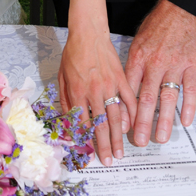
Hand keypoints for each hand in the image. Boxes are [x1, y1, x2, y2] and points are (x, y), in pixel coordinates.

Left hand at [59, 19, 136, 166]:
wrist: (88, 33)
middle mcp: (94, 92)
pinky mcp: (121, 78)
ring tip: (120, 152)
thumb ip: (65, 100)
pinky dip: (132, 114)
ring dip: (118, 137)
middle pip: (100, 125)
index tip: (89, 154)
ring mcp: (109, 85)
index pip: (82, 123)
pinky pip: (129, 99)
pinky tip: (134, 127)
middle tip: (108, 161)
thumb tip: (69, 121)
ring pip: (116, 116)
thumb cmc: (72, 54)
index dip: (86, 141)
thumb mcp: (62, 77)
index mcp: (77, 92)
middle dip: (104, 146)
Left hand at [125, 0, 195, 146]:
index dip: (125, 110)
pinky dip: (189, 107)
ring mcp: (175, 65)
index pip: (129, 89)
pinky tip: (186, 122)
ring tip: (160, 139)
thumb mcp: (137, 42)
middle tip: (138, 142)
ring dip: (164, 120)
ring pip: (168, 98)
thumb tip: (122, 90)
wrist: (180, 9)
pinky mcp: (192, 65)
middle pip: (146, 98)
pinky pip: (191, 90)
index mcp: (138, 58)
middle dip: (141, 123)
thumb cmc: (156, 27)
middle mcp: (155, 64)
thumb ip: (132, 66)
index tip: (121, 128)